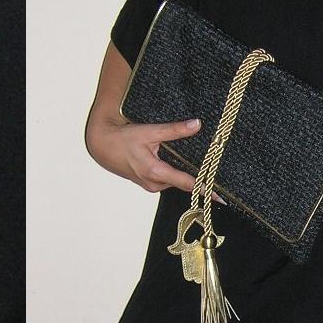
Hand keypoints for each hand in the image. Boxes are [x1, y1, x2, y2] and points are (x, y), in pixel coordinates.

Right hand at [86, 117, 227, 202]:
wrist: (101, 145)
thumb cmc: (122, 138)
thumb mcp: (149, 131)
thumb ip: (174, 130)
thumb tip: (196, 125)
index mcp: (155, 171)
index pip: (187, 183)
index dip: (205, 189)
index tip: (220, 197)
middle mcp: (153, 183)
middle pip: (183, 183)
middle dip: (199, 179)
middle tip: (217, 173)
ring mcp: (150, 185)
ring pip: (175, 181)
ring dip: (185, 175)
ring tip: (202, 166)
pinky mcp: (147, 183)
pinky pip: (167, 180)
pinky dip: (175, 174)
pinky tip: (180, 163)